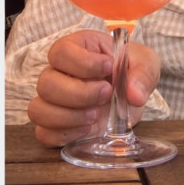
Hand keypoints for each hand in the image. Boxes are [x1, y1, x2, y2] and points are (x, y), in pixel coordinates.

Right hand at [26, 29, 159, 147]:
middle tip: (107, 93)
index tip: (109, 66)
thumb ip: (143, 73)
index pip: (60, 52)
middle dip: (79, 93)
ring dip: (69, 116)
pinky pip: (44, 134)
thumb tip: (134, 95)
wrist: (130, 93)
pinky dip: (65, 135)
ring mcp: (54, 101)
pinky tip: (88, 129)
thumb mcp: (145, 62)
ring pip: (38, 110)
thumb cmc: (130, 70)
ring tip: (96, 115)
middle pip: (46, 84)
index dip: (82, 62)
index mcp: (75, 50)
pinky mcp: (57, 126)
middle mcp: (57, 74)